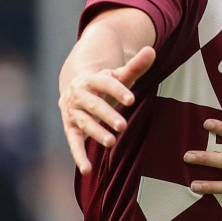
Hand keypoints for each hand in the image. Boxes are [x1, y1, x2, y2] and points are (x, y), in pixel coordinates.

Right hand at [59, 46, 154, 174]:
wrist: (76, 86)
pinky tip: (87, 170)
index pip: (105, 83)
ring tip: (111, 142)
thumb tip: (151, 50)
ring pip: (84, 122)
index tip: (132, 99)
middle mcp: (79, 95)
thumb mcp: (120, 74)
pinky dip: (79, 156)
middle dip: (107, 114)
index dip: (118, 90)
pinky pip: (73, 142)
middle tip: (123, 126)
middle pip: (94, 104)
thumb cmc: (106, 82)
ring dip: (96, 132)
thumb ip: (135, 66)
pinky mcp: (70, 127)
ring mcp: (73, 112)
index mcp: (92, 79)